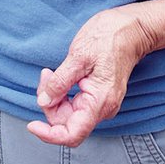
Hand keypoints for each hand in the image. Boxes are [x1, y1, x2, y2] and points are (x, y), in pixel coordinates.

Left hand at [26, 5, 154, 147]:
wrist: (132, 28)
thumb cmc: (110, 37)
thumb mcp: (79, 55)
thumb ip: (60, 82)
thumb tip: (43, 101)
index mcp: (99, 101)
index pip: (72, 134)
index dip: (49, 135)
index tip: (32, 125)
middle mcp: (103, 108)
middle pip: (66, 123)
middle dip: (49, 104)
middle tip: (46, 75)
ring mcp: (102, 103)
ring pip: (69, 114)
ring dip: (55, 97)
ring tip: (51, 72)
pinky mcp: (98, 96)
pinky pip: (75, 104)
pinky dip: (62, 94)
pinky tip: (58, 76)